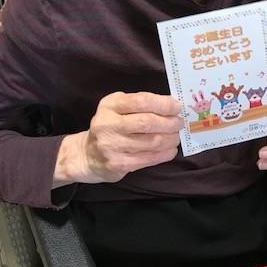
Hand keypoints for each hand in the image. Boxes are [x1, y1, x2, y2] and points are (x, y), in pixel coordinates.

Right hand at [53, 92, 183, 186]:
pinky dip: (164, 154)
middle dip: (169, 123)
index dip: (163, 104)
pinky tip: (170, 150)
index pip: (141, 101)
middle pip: (146, 122)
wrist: (88, 155)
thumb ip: (140, 104)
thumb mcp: (118, 108)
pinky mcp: (117, 164)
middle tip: (179, 123)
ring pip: (150, 141)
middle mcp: (107, 124)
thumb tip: (171, 106)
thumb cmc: (111, 126)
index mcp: (110, 105)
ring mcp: (111, 146)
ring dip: (170, 138)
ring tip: (176, 137)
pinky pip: (148, 158)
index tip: (177, 107)